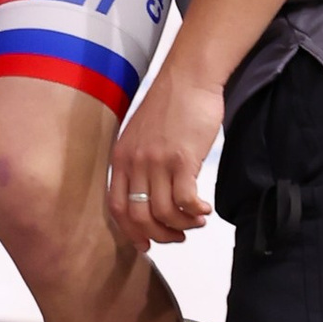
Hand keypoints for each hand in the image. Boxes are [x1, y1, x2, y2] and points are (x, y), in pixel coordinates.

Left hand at [109, 43, 222, 248]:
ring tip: (197, 221)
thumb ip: (138, 162)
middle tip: (178, 236)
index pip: (116, 208)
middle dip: (160, 235)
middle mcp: (134, 163)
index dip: (131, 231)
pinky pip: (186, 201)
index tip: (146, 243)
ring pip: (163, 213)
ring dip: (183, 225)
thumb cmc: (170, 105)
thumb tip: (148, 194)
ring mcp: (157, 162)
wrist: (189, 78)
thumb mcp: (140, 135)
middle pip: (139, 216)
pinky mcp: (182, 159)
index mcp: (120, 158)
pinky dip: (196, 212)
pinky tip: (205, 209)